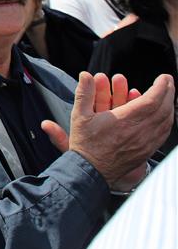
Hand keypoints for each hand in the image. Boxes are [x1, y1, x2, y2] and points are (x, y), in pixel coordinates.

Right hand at [41, 72, 174, 190]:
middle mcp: (139, 132)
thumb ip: (84, 93)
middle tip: (167, 82)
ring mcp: (145, 143)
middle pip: (163, 109)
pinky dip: (167, 121)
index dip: (160, 87)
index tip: (163, 78)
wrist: (90, 171)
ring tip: (168, 96)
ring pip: (166, 121)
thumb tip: (85, 76)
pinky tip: (165, 116)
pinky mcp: (146, 151)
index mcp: (124, 121)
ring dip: (169, 106)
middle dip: (168, 93)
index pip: (152, 100)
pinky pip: (163, 134)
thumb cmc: (86, 145)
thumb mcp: (79, 116)